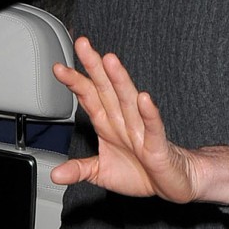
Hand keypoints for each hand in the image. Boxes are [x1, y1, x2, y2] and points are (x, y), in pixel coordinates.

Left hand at [50, 37, 228, 204]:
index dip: (75, 82)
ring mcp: (141, 131)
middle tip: (82, 45)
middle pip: (107, 90)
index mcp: (109, 124)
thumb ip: (79, 169)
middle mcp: (124, 122)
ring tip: (110, 61)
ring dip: (120, 81)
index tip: (58, 68)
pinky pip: (153, 128)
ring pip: (129, 101)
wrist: (172, 183)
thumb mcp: (102, 173)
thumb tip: (55, 174)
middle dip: (94, 67)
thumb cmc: (140, 172)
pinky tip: (144, 99)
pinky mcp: (158, 146)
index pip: (90, 98)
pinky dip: (149, 114)